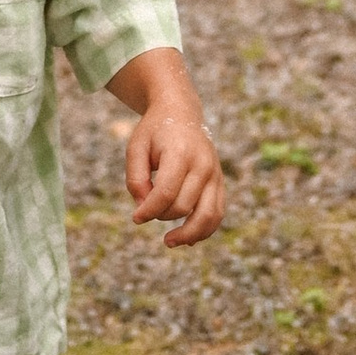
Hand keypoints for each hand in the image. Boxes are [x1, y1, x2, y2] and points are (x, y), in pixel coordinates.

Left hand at [121, 81, 224, 248]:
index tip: (136, 217)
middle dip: (161, 216)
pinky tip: (186, 238)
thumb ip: (135, 178)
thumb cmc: (154, 131)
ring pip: (209, 216)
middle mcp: (203, 164)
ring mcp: (215, 174)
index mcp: (181, 152)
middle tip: (146, 211)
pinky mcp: (220, 183)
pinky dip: (203, 230)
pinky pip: (217, 214)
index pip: (166, 192)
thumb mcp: (136, 147)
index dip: (149, 210)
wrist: (181, 112)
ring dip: (188, 234)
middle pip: (183, 206)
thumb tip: (143, 208)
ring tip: (169, 242)